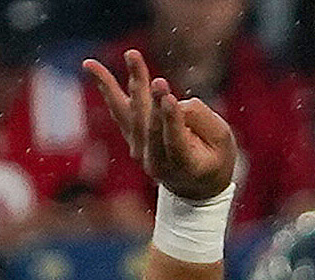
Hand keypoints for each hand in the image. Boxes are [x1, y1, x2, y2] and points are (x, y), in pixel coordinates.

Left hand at [85, 49, 239, 202]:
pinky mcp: (130, 135)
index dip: (172, 119)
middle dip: (151, 97)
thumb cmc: (215, 159)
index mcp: (183, 166)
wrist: (194, 186)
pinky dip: (106, 86)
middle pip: (149, 124)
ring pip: (129, 112)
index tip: (171, 99)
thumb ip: (202, 119)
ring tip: (117, 57)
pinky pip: (118, 108)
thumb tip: (170, 99)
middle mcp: (155, 161)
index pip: (175, 141)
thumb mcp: (223, 142)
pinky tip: (90, 66)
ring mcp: (138, 149)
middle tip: (153, 76)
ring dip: (119, 83)